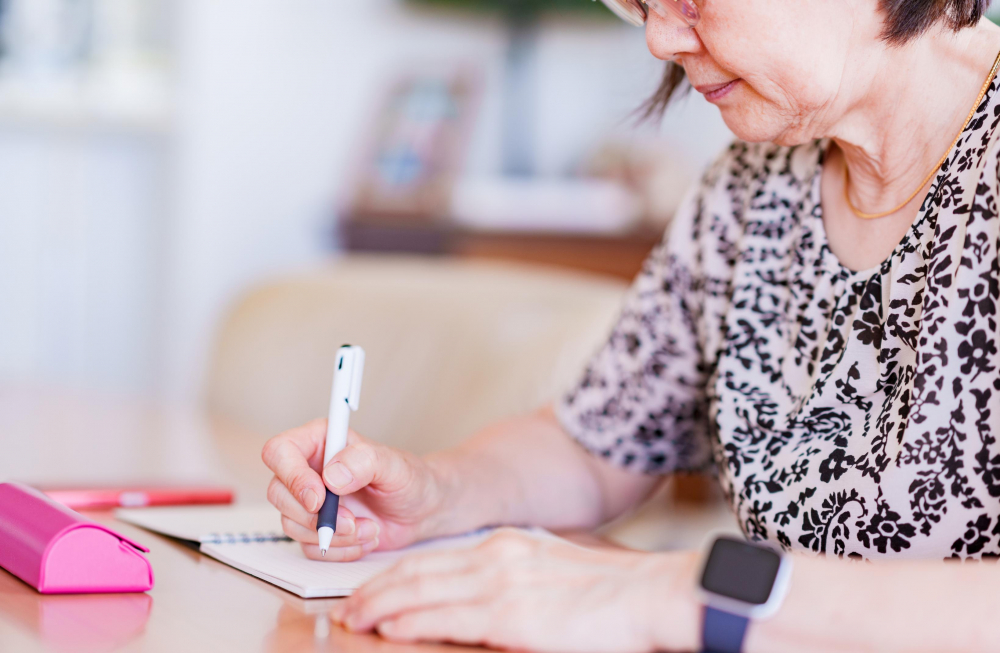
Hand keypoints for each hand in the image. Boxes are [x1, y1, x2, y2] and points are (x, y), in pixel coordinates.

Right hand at [261, 419, 448, 560]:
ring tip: (369, 527)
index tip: (319, 498)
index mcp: (320, 441)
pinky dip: (340, 549)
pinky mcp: (316, 529)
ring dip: (334, 534)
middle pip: (278, 493)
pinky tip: (365, 538)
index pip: (279, 451)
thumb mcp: (395, 465)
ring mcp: (309, 501)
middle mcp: (309, 470)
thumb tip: (331, 475)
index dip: (292, 476)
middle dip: (315, 516)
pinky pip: (309, 547)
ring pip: (292, 524)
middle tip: (351, 521)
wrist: (422, 510)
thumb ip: (365, 461)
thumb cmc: (409, 479)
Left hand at [329, 529, 700, 652]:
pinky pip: (448, 617)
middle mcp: (496, 558)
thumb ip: (508, 581)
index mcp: (505, 547)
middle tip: (350, 607)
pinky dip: (413, 620)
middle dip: (378, 590)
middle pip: (419, 572)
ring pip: (423, 591)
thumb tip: (475, 600)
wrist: (646, 596)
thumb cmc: (606, 594)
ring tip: (356, 618)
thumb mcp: (547, 573)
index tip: (373, 591)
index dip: (396, 577)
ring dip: (383, 605)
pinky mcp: (511, 615)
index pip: (434, 561)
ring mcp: (502, 584)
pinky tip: (392, 626)